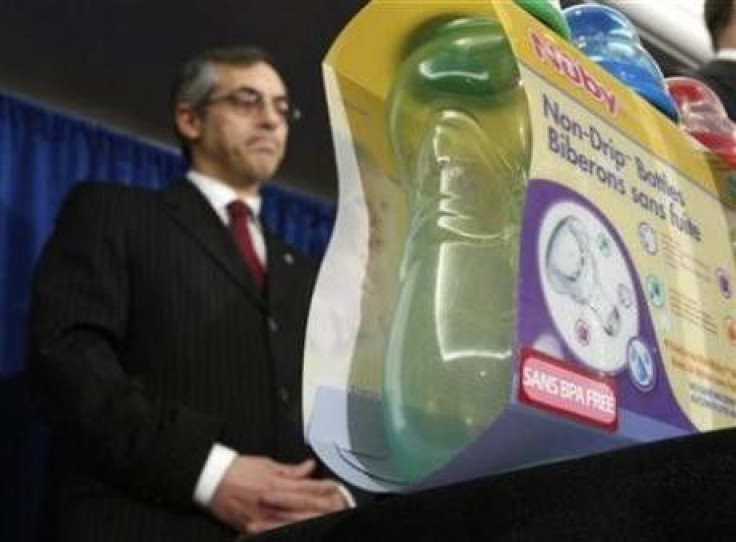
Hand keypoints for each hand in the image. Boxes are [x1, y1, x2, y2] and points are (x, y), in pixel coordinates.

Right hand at [208, 456, 347, 534]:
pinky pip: (274, 531)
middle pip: (303, 507)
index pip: (306, 488)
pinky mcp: (252, 528)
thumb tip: (309, 466)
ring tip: (322, 515)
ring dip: (309, 518)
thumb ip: (290, 470)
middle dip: (321, 505)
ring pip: (292, 522)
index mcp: (275, 484)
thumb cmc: (237, 470)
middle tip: (336, 502)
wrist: (211, 480)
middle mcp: (270, 503)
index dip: (323, 488)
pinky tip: (299, 526)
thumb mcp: (267, 464)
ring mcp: (261, 518)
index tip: (334, 486)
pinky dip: (288, 528)